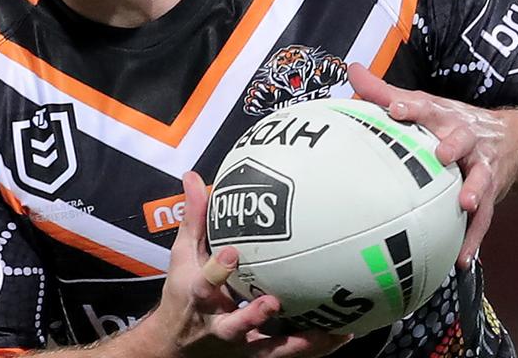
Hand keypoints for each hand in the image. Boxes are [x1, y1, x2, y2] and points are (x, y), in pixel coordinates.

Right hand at [143, 171, 351, 357]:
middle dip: (252, 316)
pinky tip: (343, 334)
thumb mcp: (183, 259)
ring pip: (269, 349)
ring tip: (332, 330)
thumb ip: (194, 220)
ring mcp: (239, 346)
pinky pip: (288, 354)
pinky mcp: (256, 356)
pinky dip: (316, 347)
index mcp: (199, 299)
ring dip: (299, 342)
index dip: (216, 270)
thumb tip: (194, 177)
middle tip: (274, 301)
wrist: (174, 350)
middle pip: (233, 326)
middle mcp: (218, 327)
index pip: (203, 283)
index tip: (231, 253)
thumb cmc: (182, 298)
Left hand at [347, 64, 517, 269]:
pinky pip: (484, 219)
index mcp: (445, 115)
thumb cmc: (453, 123)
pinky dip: (473, 238)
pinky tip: (462, 259)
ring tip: (466, 204)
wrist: (512, 142)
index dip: (412, 106)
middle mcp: (467, 137)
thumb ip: (385, 92)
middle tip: (442, 154)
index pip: (427, 106)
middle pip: (463, 137)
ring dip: (475, 190)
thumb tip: (353, 71)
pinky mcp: (490, 192)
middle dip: (454, 145)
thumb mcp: (424, 104)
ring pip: (481, 177)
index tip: (395, 109)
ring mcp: (482, 166)